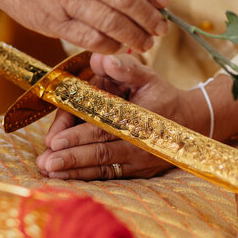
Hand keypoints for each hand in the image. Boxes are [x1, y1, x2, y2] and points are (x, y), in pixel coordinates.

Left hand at [36, 53, 205, 179]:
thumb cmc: (162, 95)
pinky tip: (66, 178)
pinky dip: (87, 178)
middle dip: (70, 157)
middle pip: (100, 151)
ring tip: (49, 172)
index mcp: (138, 116)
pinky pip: (110, 176)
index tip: (53, 139)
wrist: (193, 122)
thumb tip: (99, 58)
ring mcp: (139, 160)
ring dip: (74, 171)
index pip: (103, 125)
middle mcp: (139, 142)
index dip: (78, 133)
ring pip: (103, 167)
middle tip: (45, 162)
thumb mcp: (147, 76)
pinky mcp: (139, 173)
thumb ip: (124, 67)